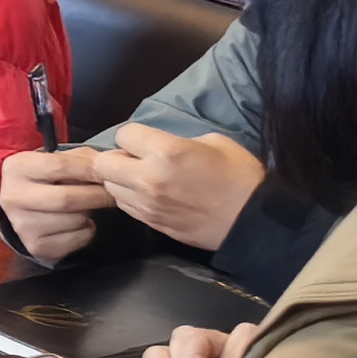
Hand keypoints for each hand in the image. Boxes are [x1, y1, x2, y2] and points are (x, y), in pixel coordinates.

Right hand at [0, 144, 114, 261]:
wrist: (25, 207)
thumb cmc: (48, 178)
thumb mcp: (58, 160)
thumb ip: (83, 159)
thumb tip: (110, 166)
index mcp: (16, 168)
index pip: (59, 166)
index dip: (90, 168)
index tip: (111, 170)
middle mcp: (13, 197)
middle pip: (66, 198)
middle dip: (97, 195)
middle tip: (114, 192)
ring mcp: (22, 225)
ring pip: (74, 220)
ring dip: (91, 213)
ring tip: (88, 205)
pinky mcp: (36, 246)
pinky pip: (77, 239)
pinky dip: (87, 230)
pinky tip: (78, 222)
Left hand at [92, 127, 267, 251]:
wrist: (253, 222)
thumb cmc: (239, 176)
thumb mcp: (212, 142)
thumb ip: (177, 140)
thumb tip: (157, 145)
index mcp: (166, 152)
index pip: (123, 135)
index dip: (133, 136)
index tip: (145, 140)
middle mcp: (149, 178)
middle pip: (103, 164)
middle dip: (116, 158)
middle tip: (135, 159)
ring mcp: (147, 204)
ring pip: (110, 187)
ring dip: (120, 180)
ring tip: (141, 179)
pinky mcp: (151, 223)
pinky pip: (124, 206)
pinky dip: (129, 198)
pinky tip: (148, 195)